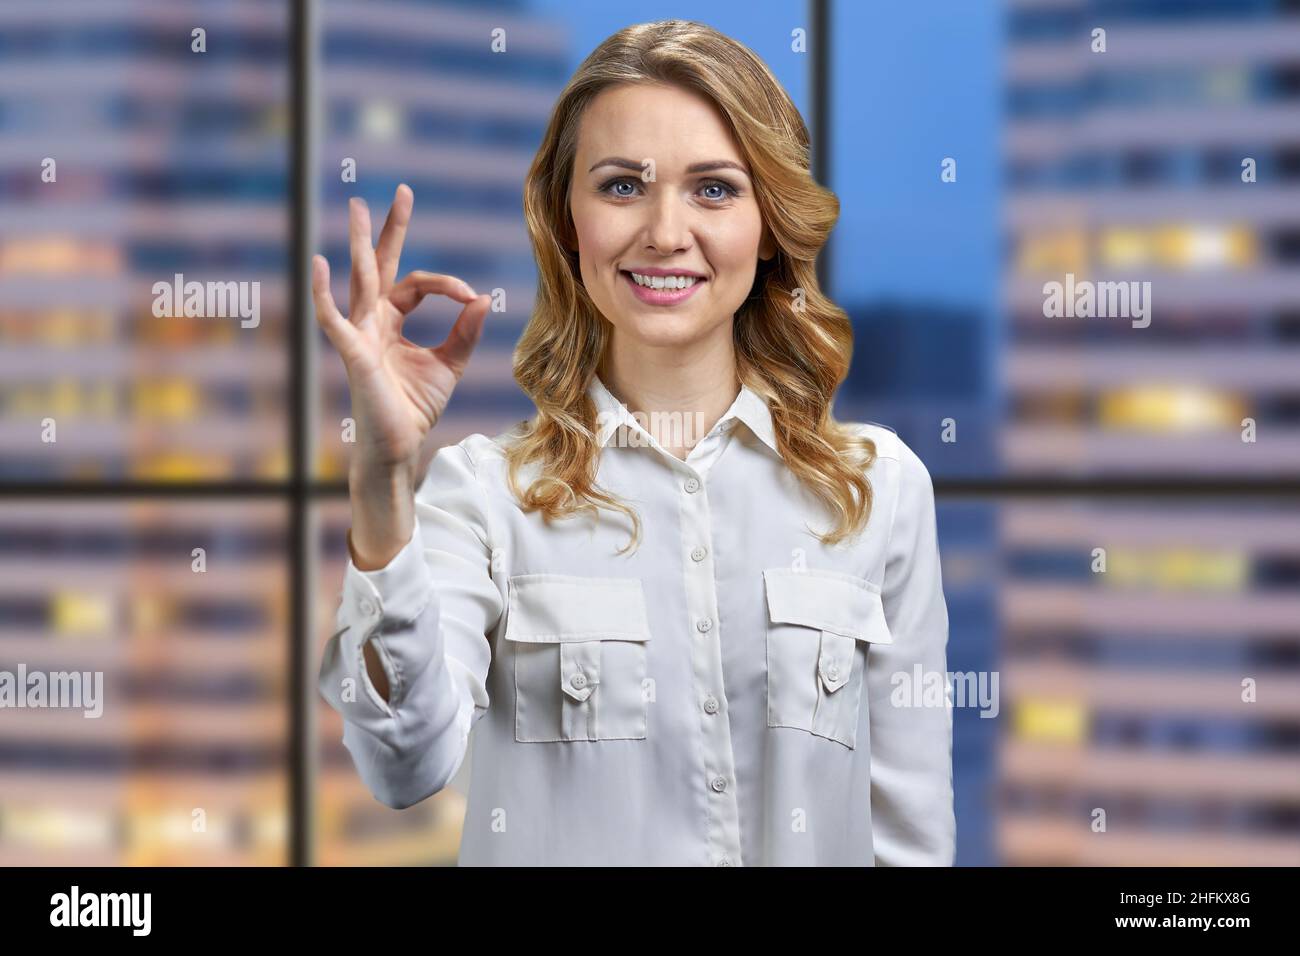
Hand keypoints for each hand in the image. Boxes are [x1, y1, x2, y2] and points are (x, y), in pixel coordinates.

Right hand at [312, 184, 491, 478]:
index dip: (446, 285)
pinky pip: (332, 318)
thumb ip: (465, 332)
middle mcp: (372, 320)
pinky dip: (323, 292)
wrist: (400, 445)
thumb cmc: (415, 407)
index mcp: (393, 320)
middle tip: (402, 192)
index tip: (471, 296)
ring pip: (360, 280)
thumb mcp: (449, 365)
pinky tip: (320, 263)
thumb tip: (483, 298)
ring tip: (357, 207)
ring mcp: (359, 333)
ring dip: (361, 244)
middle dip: (390, 229)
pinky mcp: (351, 352)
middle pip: (381, 265)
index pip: (417, 284)